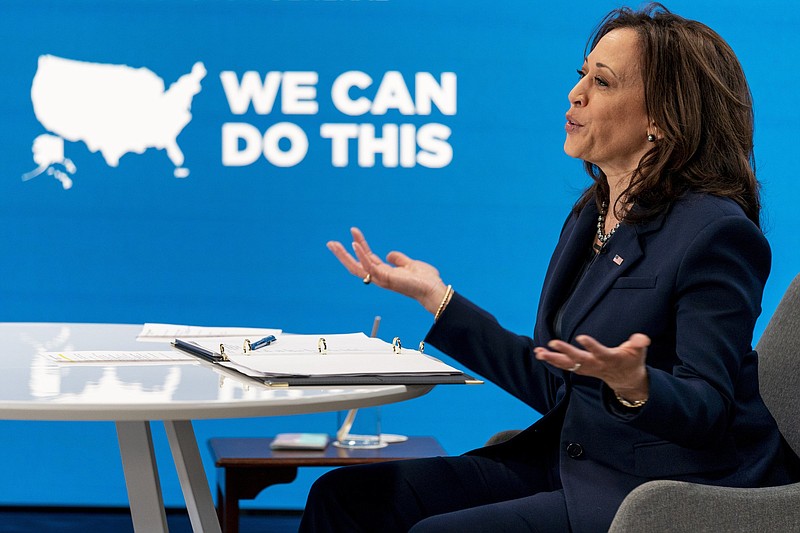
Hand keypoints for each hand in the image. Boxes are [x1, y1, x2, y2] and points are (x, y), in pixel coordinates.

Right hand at [327, 227, 447, 313]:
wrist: (433, 289)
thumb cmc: (425, 280)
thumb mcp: (410, 264)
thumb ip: (399, 259)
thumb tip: (389, 254)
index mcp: (385, 272)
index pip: (367, 258)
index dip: (359, 245)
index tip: (354, 232)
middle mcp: (380, 277)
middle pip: (356, 265)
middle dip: (342, 255)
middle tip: (330, 243)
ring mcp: (381, 279)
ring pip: (357, 268)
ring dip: (344, 255)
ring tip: (334, 244)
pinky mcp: (385, 278)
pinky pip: (369, 266)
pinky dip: (361, 255)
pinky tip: (355, 244)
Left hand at [534, 333, 650, 400]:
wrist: (627, 380)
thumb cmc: (631, 361)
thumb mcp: (638, 352)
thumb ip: (639, 344)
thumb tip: (642, 339)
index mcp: (610, 359)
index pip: (600, 352)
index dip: (592, 346)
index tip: (581, 337)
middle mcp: (596, 365)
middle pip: (579, 359)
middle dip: (566, 352)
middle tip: (552, 343)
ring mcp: (587, 368)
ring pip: (568, 365)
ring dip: (552, 358)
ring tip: (538, 352)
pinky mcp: (581, 369)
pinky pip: (564, 366)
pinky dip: (552, 360)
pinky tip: (539, 353)